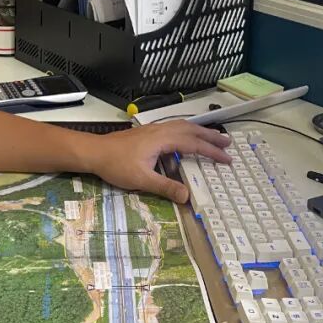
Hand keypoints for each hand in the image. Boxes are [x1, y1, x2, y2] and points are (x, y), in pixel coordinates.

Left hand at [87, 120, 231, 203]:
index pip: (193, 144)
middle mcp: (161, 130)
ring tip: (213, 137)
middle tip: (228, 142)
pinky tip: (186, 137)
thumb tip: (188, 197)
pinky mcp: (148, 132)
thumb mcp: (142, 179)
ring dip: (200, 131)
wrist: (94, 151)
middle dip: (210, 136)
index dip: (211, 151)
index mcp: (162, 139)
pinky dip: (187, 130)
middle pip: (191, 129)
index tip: (227, 159)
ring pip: (182, 125)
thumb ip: (165, 187)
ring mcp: (154, 129)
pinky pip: (174, 127)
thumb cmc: (116, 165)